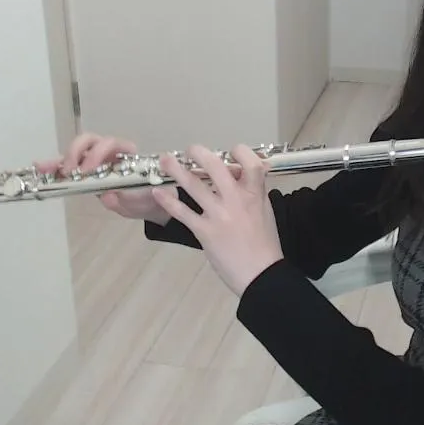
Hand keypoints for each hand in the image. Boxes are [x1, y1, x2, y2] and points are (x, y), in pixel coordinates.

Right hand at [34, 133, 172, 224]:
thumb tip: (108, 195)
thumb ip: (126, 198)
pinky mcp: (86, 171)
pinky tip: (41, 168)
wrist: (147, 204)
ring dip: (63, 158)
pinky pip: (69, 166)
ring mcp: (96, 160)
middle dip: (77, 153)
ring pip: (77, 150)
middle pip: (90, 141)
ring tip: (47, 169)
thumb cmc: (146, 197)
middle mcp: (110, 151)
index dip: (98, 153)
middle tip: (71, 172)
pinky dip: (55, 167)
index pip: (111, 143)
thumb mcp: (140, 200)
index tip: (88, 171)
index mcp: (126, 152)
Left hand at [153, 144, 283, 295]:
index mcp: (255, 194)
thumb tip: (240, 176)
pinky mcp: (204, 231)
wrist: (260, 274)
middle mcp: (236, 200)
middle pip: (215, 167)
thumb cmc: (265, 244)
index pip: (250, 162)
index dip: (239, 151)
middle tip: (190, 150)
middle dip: (199, 154)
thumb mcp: (265, 211)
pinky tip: (158, 193)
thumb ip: (253, 192)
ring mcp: (218, 215)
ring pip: (194, 185)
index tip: (231, 152)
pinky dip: (168, 201)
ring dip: (176, 170)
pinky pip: (182, 212)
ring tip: (165, 161)